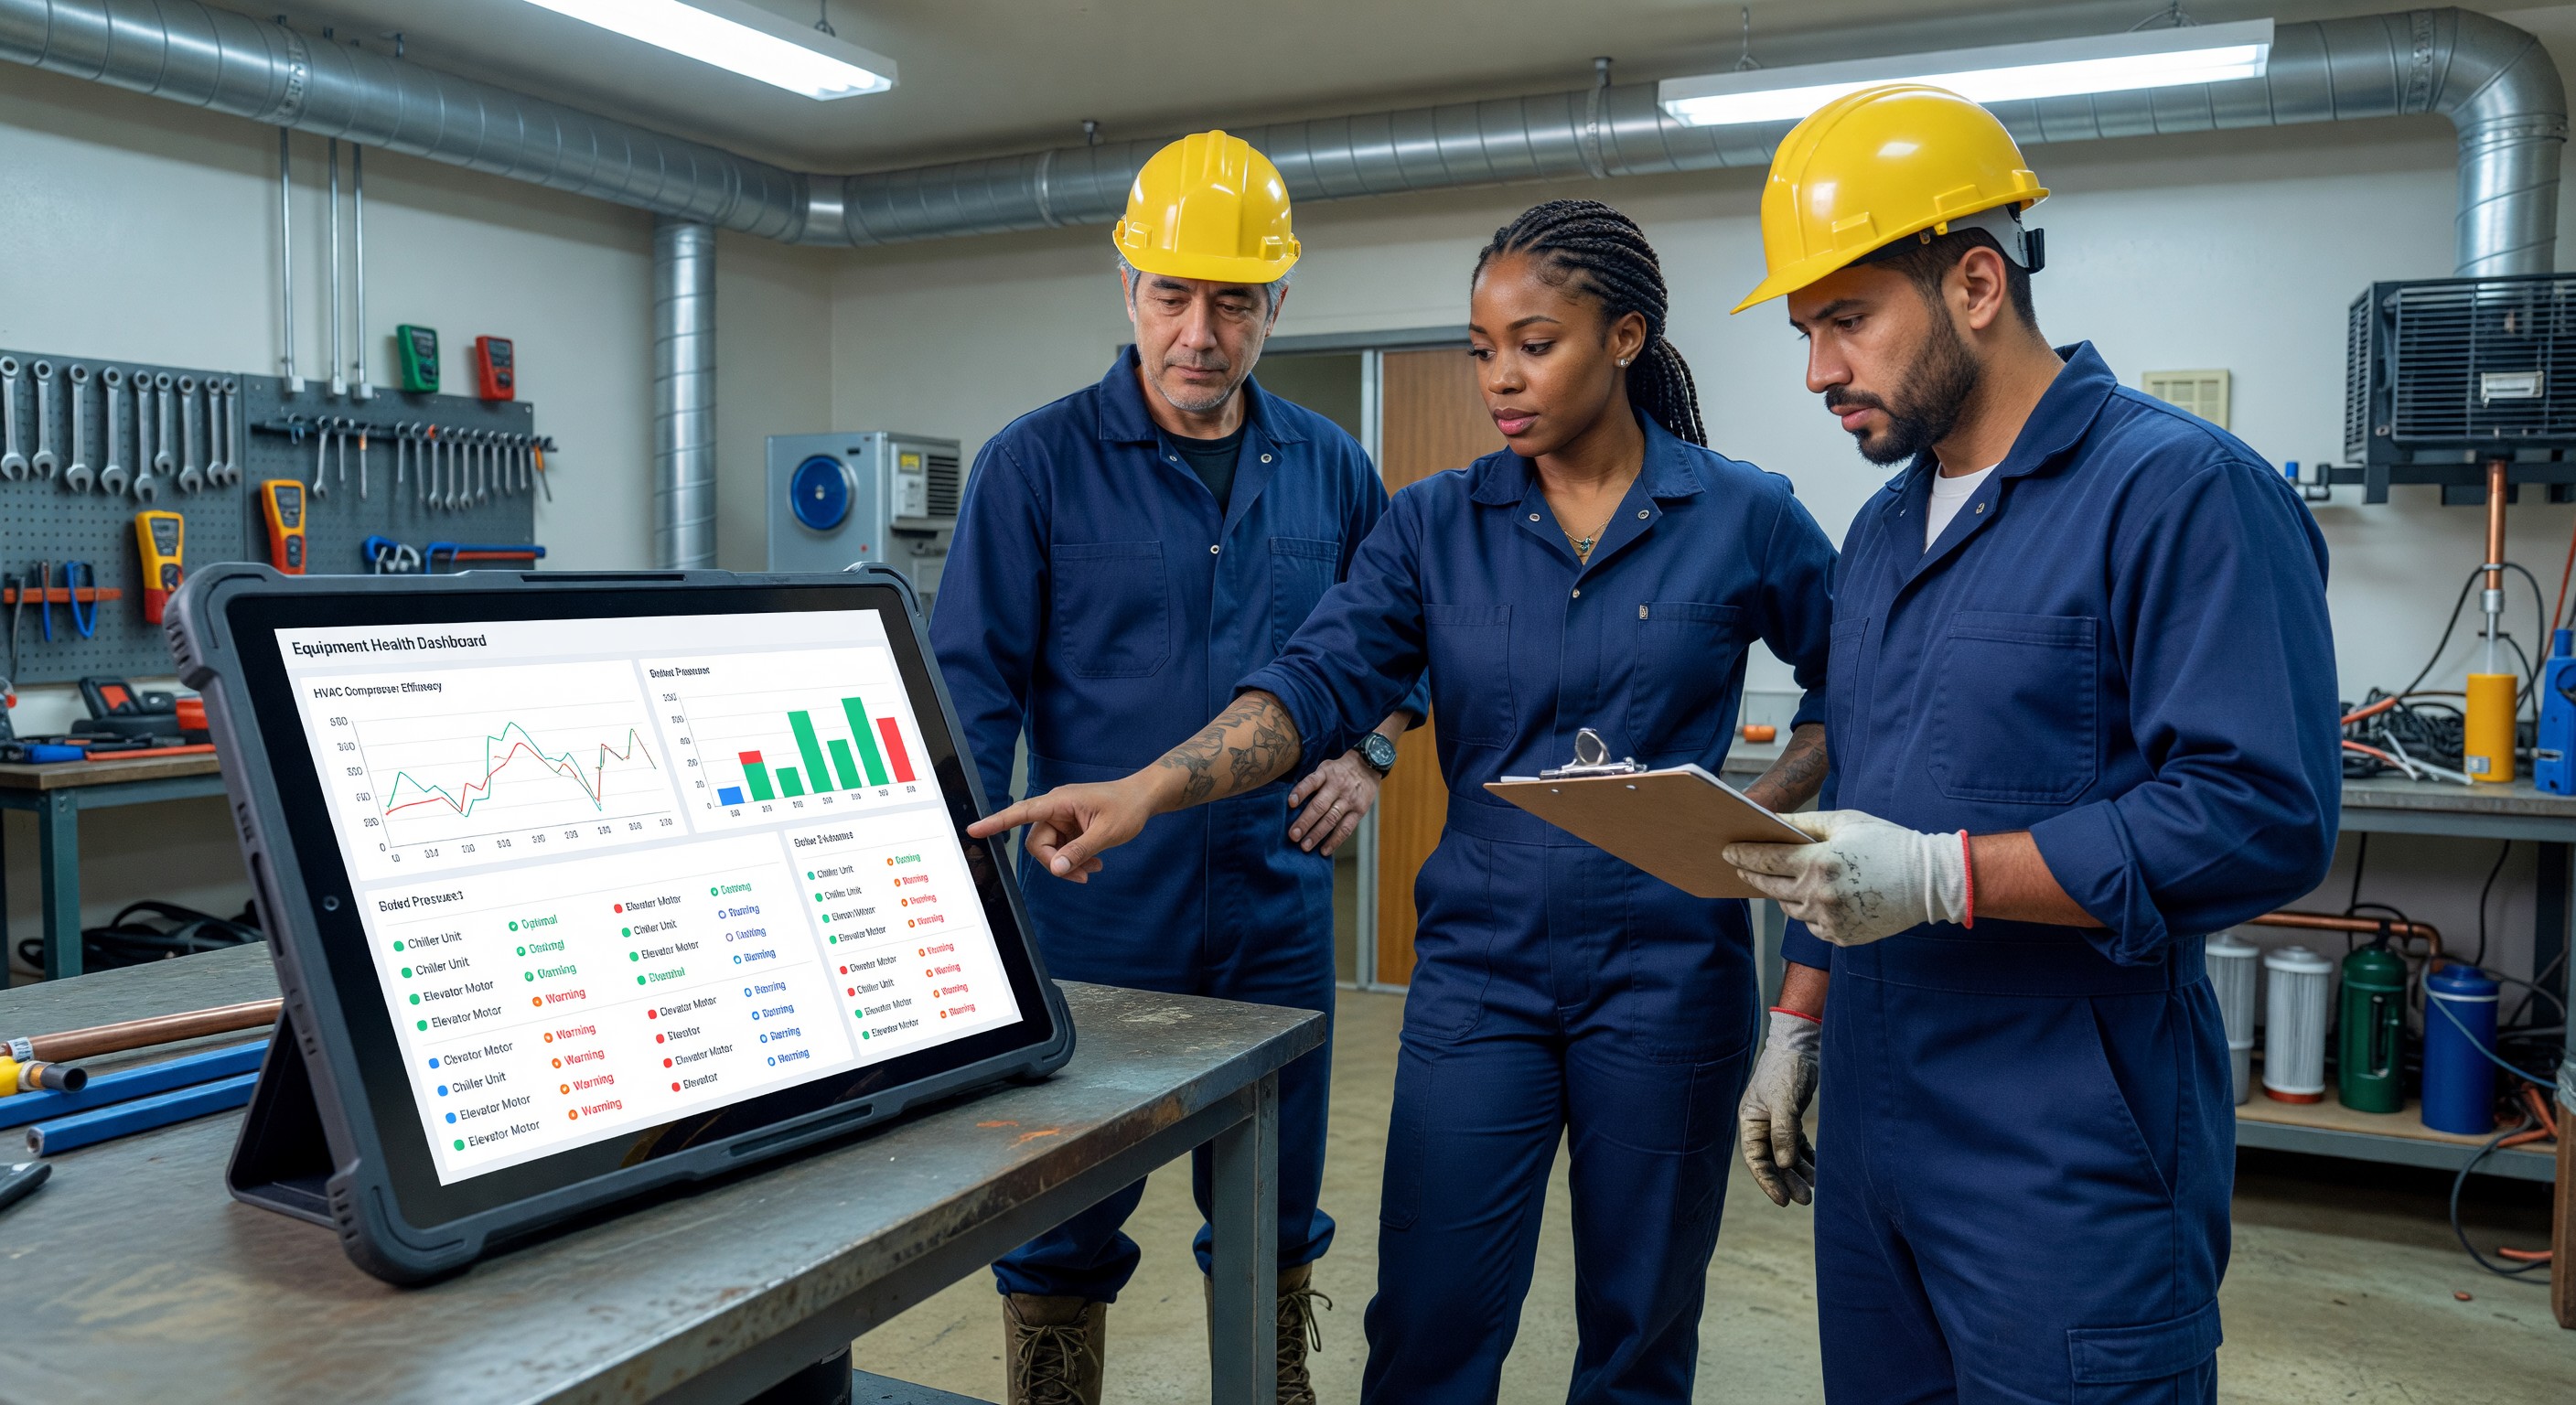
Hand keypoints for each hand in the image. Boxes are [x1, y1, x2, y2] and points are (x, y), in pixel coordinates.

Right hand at [965, 779, 1157, 882]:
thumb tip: (1056, 868)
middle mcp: (1056, 808)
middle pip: (1038, 843)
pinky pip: (1062, 849)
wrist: (1143, 798)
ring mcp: (1062, 819)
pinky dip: (1075, 859)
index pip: (1021, 812)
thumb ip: (1080, 851)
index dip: (996, 822)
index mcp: (1059, 801)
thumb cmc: (1127, 807)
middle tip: (1082, 875)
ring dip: (1068, 864)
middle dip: (1056, 863)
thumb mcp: (1106, 833)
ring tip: (1094, 869)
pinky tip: (1095, 863)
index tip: (974, 829)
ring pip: (1050, 850)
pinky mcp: (1070, 828)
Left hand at [1286, 750, 1381, 854]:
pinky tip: (1324, 850)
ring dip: (1317, 834)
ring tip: (1305, 846)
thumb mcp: (1325, 768)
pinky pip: (1346, 828)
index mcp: (1326, 773)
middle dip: (1305, 822)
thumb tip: (1293, 804)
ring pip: (1332, 819)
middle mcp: (1338, 786)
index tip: (1290, 803)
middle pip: (1320, 805)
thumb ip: (1312, 782)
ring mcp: (1349, 800)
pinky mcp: (1359, 811)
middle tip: (1293, 836)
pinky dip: (1335, 841)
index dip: (1301, 792)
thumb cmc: (1339, 771)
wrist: (1368, 766)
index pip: (1311, 782)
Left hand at [1723, 809, 1965, 946]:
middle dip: (1752, 876)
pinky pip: (1811, 925)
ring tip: (1779, 881)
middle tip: (1740, 868)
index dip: (1743, 855)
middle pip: (1770, 887)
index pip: (1767, 859)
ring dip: (1781, 894)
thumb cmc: (1887, 843)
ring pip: (1789, 908)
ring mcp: (1830, 919)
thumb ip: (1806, 823)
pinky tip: (1812, 898)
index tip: (1727, 851)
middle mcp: (1820, 894)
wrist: (1928, 881)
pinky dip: (1807, 912)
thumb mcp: (1846, 822)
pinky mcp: (1841, 936)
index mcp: (1820, 861)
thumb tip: (1773, 821)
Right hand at [1738, 1009, 1819, 1206]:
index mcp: (1750, 1121)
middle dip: (1787, 1181)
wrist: (1800, 1046)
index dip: (1768, 1181)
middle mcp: (1761, 1124)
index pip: (1756, 1159)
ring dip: (1798, 1172)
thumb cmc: (1786, 1070)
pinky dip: (1807, 1158)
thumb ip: (1783, 1133)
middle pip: (1772, 1161)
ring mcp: (1776, 1122)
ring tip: (1814, 1190)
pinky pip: (1797, 1145)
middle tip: (1805, 1200)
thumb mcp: (1783, 1102)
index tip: (1783, 1200)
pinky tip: (1818, 1170)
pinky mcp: (1791, 1117)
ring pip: (1786, 1155)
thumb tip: (1784, 1164)